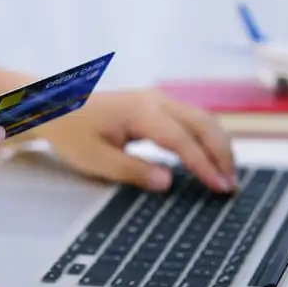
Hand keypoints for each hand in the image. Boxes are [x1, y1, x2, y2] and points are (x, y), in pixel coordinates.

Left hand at [37, 90, 235, 192]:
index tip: (220, 186)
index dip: (204, 164)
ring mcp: (158, 100)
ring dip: (218, 145)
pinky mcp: (156, 106)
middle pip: (203, 124)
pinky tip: (211, 158)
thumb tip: (167, 182)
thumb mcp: (96, 159)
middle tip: (231, 186)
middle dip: (222, 154)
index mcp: (141, 111)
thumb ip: (133, 171)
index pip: (182, 140)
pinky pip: (191, 120)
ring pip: (202, 119)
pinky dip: (207, 139)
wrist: (56, 109)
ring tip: (227, 176)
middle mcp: (155, 100)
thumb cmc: (73, 133)